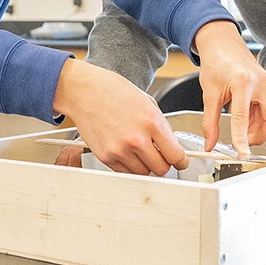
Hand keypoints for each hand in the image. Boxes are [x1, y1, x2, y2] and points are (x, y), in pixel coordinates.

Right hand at [52, 58, 187, 175]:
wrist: (85, 91)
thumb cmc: (113, 91)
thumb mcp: (147, 102)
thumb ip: (161, 125)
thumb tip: (171, 143)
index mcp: (152, 122)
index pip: (175, 155)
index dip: (181, 161)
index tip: (181, 162)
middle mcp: (137, 139)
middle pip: (161, 169)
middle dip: (164, 163)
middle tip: (160, 155)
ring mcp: (120, 150)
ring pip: (144, 173)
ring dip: (146, 165)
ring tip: (140, 150)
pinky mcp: (106, 157)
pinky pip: (126, 172)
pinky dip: (130, 166)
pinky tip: (128, 152)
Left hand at [191, 20, 265, 155]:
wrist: (222, 42)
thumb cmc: (216, 60)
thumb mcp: (209, 93)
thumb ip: (209, 121)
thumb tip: (210, 143)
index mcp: (243, 81)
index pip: (243, 118)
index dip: (242, 138)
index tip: (241, 152)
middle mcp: (261, 82)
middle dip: (260, 137)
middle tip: (243, 142)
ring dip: (258, 129)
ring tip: (240, 129)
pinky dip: (258, 119)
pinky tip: (245, 119)